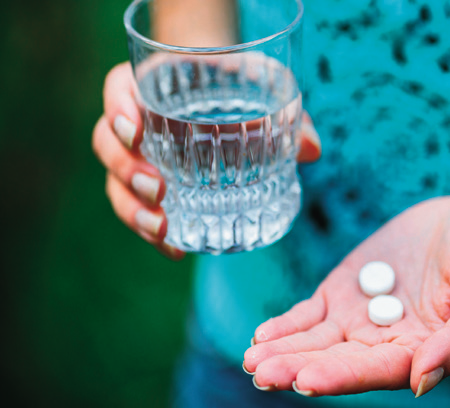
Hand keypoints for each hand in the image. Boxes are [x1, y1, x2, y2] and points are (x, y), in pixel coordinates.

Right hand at [92, 62, 320, 258]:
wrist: (225, 95)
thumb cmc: (239, 87)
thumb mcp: (264, 87)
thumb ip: (289, 114)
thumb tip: (310, 150)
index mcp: (151, 85)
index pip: (117, 90)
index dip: (117, 109)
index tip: (135, 131)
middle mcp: (136, 121)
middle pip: (107, 144)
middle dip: (126, 171)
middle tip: (159, 192)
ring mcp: (140, 157)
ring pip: (116, 183)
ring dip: (133, 210)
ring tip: (162, 228)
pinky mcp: (151, 187)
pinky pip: (138, 210)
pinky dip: (152, 232)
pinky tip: (174, 248)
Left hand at [244, 194, 449, 396]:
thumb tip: (420, 381)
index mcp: (418, 351)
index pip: (372, 371)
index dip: (339, 376)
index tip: (304, 378)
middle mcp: (382, 340)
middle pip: (334, 360)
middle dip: (296, 366)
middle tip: (261, 372)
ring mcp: (359, 316)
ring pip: (314, 340)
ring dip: (283, 349)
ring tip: (252, 358)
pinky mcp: (342, 290)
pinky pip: (309, 313)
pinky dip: (286, 323)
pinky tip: (262, 334)